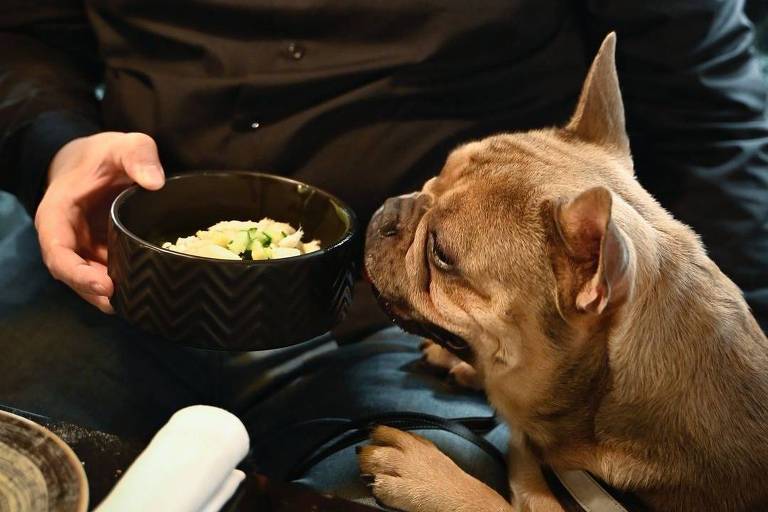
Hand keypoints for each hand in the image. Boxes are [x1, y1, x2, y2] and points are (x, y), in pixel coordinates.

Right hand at [35, 132, 164, 312]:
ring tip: (137, 303)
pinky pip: (108, 274)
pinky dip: (123, 285)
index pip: (58, 253)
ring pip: (91, 280)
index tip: (104, 286)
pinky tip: (143, 293)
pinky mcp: (101, 253)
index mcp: (57, 215)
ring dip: (111, 295)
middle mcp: (66, 238)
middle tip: (125, 302)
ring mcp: (83, 249)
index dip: (77, 274)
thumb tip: (155, 182)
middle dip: (96, 293)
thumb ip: (138, 155)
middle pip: (73, 276)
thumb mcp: (123, 146)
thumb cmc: (105, 155)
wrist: (100, 161)